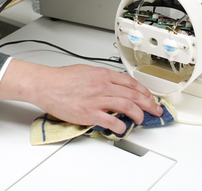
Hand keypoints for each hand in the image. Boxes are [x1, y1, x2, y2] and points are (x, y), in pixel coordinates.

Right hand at [0, 60, 162, 133]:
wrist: (46, 85)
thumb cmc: (62, 79)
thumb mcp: (87, 71)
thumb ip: (102, 78)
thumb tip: (114, 86)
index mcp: (103, 75)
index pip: (131, 83)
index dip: (145, 92)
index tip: (150, 98)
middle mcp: (103, 86)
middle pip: (134, 95)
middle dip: (149, 104)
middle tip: (155, 111)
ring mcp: (97, 99)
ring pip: (127, 106)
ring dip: (138, 115)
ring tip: (141, 120)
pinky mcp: (89, 113)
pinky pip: (111, 121)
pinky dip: (120, 126)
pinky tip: (122, 129)